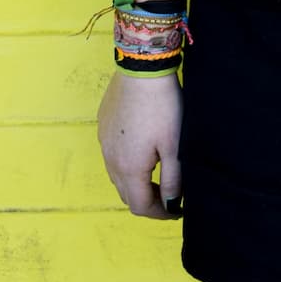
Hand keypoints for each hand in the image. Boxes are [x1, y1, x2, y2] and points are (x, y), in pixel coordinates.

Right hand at [97, 70, 182, 218]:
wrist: (142, 67)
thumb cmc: (163, 105)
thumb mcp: (174, 145)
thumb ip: (172, 179)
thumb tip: (170, 203)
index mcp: (129, 168)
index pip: (140, 206)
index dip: (160, 213)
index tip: (176, 210)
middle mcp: (110, 159)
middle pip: (126, 194)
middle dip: (146, 200)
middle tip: (168, 196)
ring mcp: (103, 141)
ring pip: (116, 176)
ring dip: (134, 183)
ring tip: (156, 175)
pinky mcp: (103, 125)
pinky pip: (111, 155)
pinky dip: (125, 163)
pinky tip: (142, 150)